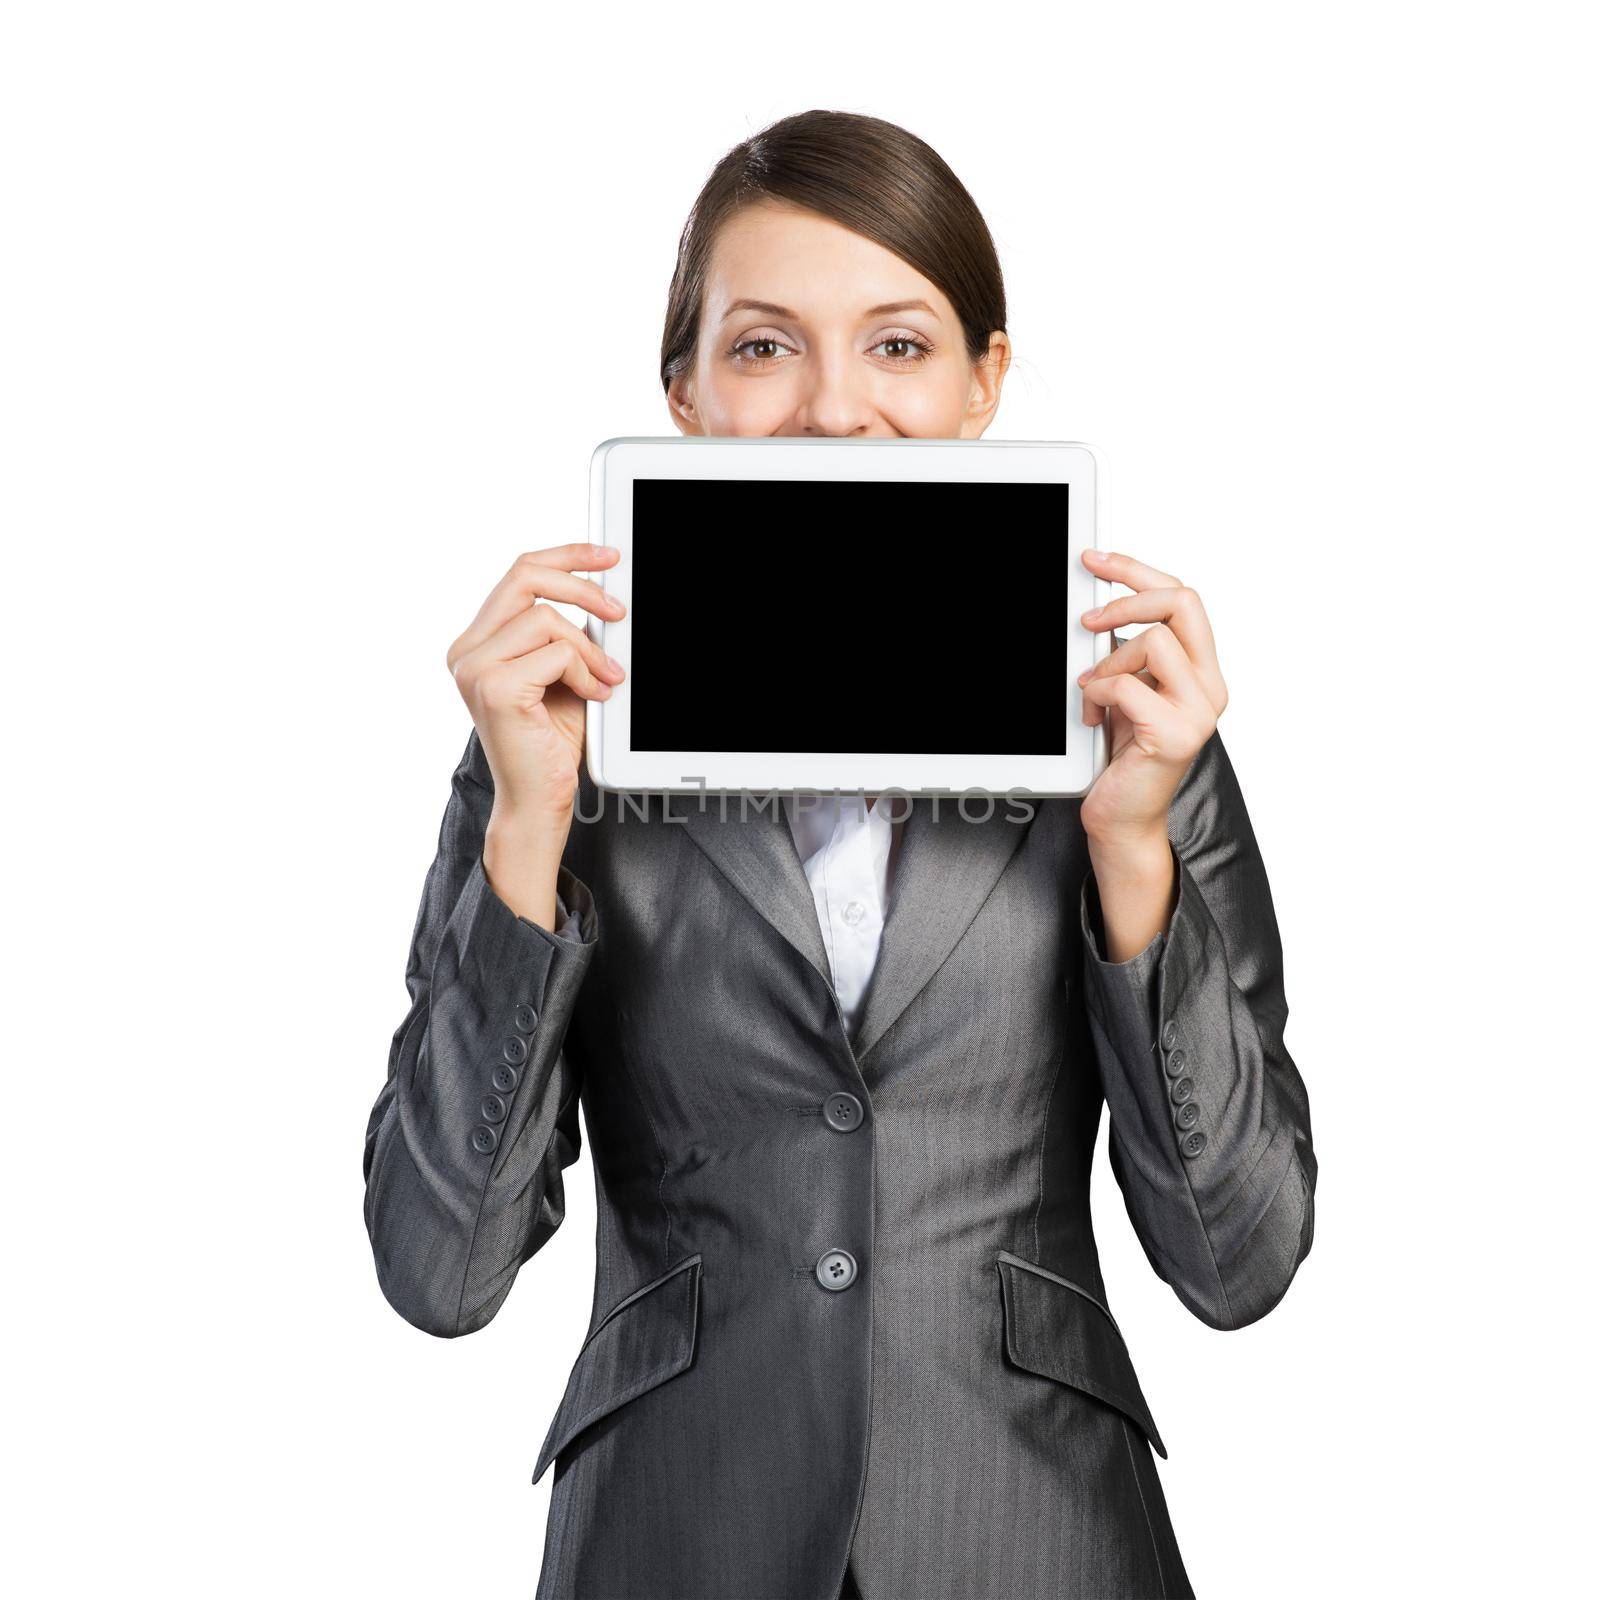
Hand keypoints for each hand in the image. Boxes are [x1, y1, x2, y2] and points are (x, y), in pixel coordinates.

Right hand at [446, 543, 626, 832]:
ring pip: (547, 618)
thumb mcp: (563, 673)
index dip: (567, 555)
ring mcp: (475, 668)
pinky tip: (593, 696)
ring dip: (590, 650)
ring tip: (606, 680)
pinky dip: (586, 672)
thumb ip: (567, 634)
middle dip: (582, 585)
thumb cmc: (551, 742)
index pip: (520, 573)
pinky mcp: (495, 688)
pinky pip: (557, 652)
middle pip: (525, 576)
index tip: (607, 556)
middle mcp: (467, 650)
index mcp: (478, 641)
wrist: (539, 800)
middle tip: (619, 611)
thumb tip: (603, 592)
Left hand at [1075, 549, 1227, 846]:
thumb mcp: (1126, 686)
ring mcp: (1199, 712)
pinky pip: (1127, 686)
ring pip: (1154, 640)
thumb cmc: (1122, 753)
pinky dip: (1096, 694)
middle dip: (1126, 599)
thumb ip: (1128, 649)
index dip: (1136, 571)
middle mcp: (1211, 686)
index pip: (1183, 596)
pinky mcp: (1176, 735)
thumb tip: (1098, 602)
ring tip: (1092, 692)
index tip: (1096, 561)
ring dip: (1108, 662)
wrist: (1121, 817)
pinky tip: (1090, 716)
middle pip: (1183, 601)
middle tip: (1088, 620)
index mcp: (1202, 669)